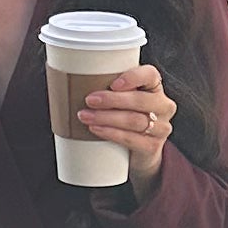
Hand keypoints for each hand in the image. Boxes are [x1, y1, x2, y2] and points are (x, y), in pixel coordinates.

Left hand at [64, 63, 176, 183]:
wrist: (139, 152)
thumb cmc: (123, 116)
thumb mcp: (120, 99)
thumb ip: (104, 87)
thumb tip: (64, 77)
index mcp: (155, 87)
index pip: (150, 75)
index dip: (133, 77)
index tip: (113, 83)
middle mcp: (163, 106)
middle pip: (140, 100)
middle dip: (112, 100)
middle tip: (88, 100)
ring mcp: (161, 128)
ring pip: (135, 120)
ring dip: (107, 118)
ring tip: (85, 116)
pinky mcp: (153, 147)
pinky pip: (133, 139)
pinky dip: (112, 134)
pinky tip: (97, 130)